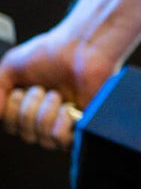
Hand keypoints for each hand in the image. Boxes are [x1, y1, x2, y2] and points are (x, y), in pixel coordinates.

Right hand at [0, 26, 121, 150]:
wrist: (79, 49)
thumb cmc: (50, 54)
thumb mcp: (11, 67)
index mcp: (28, 106)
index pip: (11, 127)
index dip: (11, 111)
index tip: (20, 91)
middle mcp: (46, 118)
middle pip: (26, 135)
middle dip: (28, 109)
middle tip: (40, 89)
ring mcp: (65, 124)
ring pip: (42, 139)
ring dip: (45, 112)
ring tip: (55, 94)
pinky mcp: (82, 127)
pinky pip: (60, 138)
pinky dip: (59, 120)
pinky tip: (67, 107)